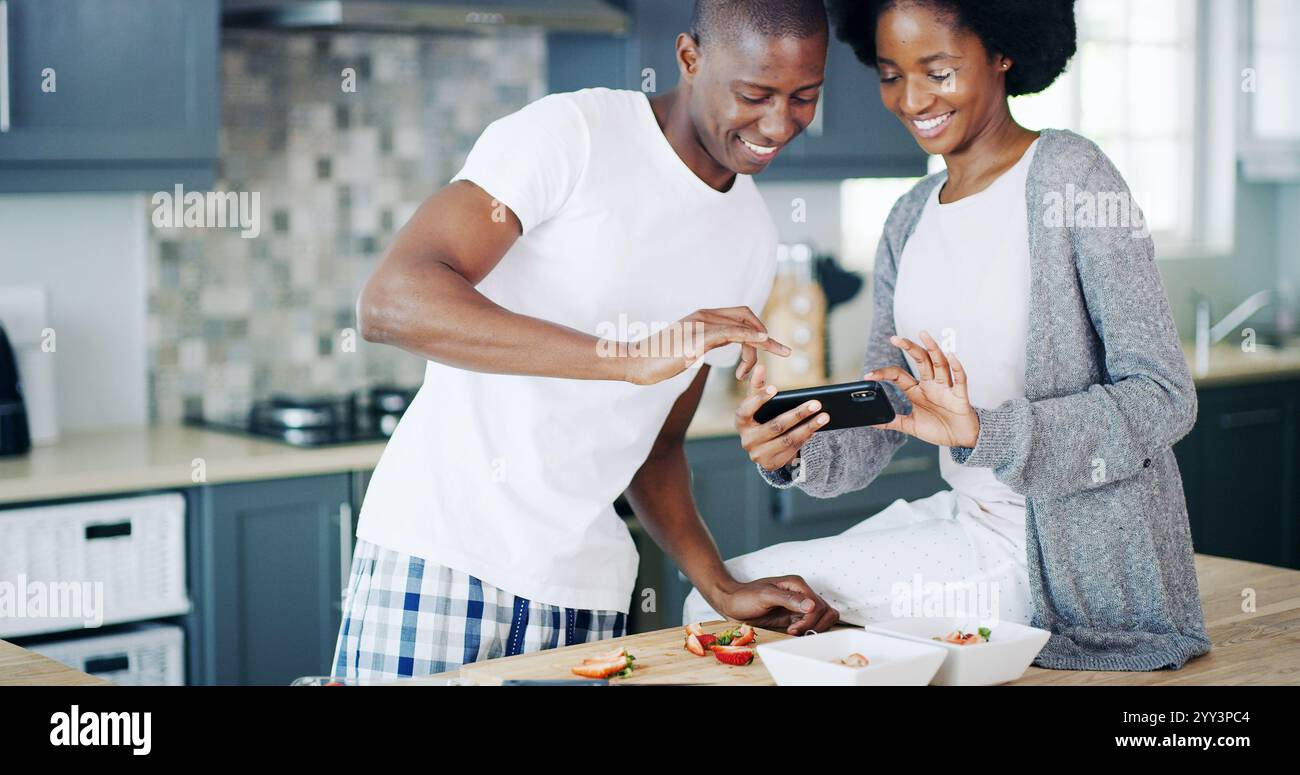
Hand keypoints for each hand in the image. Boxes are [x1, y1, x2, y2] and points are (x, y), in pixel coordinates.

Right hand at [619, 307, 789, 385]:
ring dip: (762, 344)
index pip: (739, 316)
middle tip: (782, 353)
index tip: (770, 347)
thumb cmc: (657, 360)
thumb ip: (703, 343)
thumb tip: (714, 348)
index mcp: (702, 318)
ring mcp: (701, 324)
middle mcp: (704, 316)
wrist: (635, 362)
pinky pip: (731, 332)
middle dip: (766, 335)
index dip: (757, 329)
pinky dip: (751, 336)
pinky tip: (764, 342)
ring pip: (743, 326)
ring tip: (756, 369)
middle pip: (746, 316)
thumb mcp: (686, 348)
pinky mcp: (698, 337)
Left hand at [712, 575, 839, 635]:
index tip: (794, 627)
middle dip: (814, 624)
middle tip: (795, 630)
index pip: (818, 604)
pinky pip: (810, 624)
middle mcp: (801, 594)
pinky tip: (791, 633)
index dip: (810, 619)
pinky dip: (806, 631)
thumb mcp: (765, 596)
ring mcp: (798, 606)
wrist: (731, 603)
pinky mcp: (793, 617)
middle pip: (826, 611)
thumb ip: (788, 599)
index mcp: (797, 584)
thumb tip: (812, 605)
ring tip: (793, 632)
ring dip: (812, 628)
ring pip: (822, 618)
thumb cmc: (745, 596)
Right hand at [734, 363, 828, 470]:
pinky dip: (805, 439)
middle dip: (798, 414)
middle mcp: (747, 440)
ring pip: (787, 440)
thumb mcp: (756, 403)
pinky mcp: (771, 464)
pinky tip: (816, 429)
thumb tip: (760, 367)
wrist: (761, 448)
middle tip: (816, 404)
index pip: (745, 410)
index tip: (774, 388)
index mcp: (740, 422)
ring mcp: (758, 454)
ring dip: (808, 428)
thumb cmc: (759, 419)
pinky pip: (792, 451)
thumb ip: (758, 386)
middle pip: (775, 426)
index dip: (759, 399)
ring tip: (824, 416)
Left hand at [867, 330, 979, 448]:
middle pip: (920, 360)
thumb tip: (873, 421)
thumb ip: (893, 422)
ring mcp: (945, 388)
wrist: (961, 440)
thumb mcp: (911, 426)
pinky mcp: (960, 395)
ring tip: (923, 335)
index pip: (899, 375)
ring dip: (932, 348)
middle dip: (909, 348)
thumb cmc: (939, 429)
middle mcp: (931, 385)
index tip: (869, 375)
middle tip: (895, 339)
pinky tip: (951, 355)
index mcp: (917, 391)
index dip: (884, 373)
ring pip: (939, 363)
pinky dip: (956, 366)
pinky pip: (959, 378)